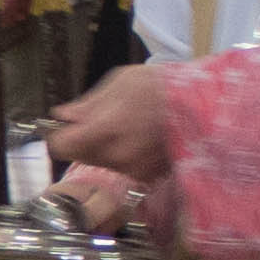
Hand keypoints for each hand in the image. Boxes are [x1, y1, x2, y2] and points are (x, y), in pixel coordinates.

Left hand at [44, 62, 173, 186]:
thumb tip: (61, 116)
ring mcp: (133, 170)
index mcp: (104, 130)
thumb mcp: (120, 82)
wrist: (202, 105)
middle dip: (83, 140)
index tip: (63, 128)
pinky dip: (125, 156)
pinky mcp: (148, 176)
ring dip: (104, 148)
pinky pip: (123, 168)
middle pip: (80, 156)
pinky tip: (139, 138)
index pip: (60, 147)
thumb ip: (87, 104)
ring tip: (126, 126)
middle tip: (101, 120)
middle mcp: (116, 156)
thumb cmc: (160, 86)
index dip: (57, 136)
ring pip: (102, 163)